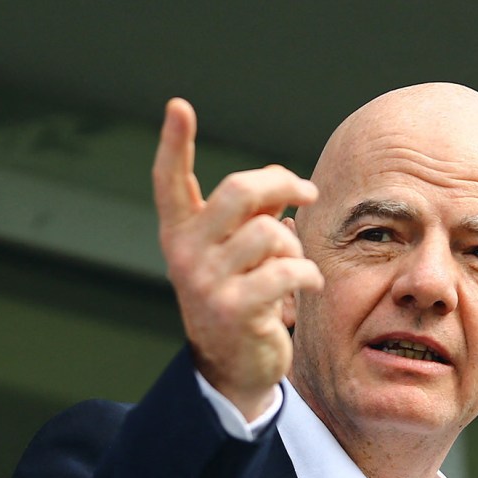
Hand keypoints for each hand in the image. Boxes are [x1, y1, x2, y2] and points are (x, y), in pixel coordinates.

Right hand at [153, 98, 321, 420]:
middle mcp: (185, 255)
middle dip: (282, 184)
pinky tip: (306, 288)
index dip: (174, 143)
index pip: (170, 181)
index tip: (178, 106)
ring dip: (295, 247)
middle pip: (238, 191)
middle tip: (307, 192)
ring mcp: (206, 283)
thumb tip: (284, 187)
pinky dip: (307, 276)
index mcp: (180, 234)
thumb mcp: (237, 254)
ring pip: (270, 234)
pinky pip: (287, 271)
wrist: (231, 371)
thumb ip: (252, 216)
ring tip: (295, 266)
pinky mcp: (234, 310)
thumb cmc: (240, 299)